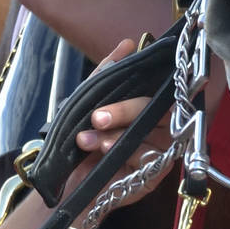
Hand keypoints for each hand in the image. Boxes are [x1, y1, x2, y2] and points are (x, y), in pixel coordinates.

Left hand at [71, 38, 174, 206]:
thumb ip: (108, 72)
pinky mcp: (156, 175)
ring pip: (150, 136)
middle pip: (155, 112)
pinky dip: (125, 156)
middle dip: (123, 112)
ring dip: (116, 137)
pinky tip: (104, 156)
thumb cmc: (84, 143)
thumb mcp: (90, 102)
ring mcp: (161, 152)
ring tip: (88, 141)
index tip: (121, 87)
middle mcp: (161, 129)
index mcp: (149, 110)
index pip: (156, 93)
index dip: (140, 89)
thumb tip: (128, 44)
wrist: (68, 184)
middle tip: (97, 117)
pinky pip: (148, 159)